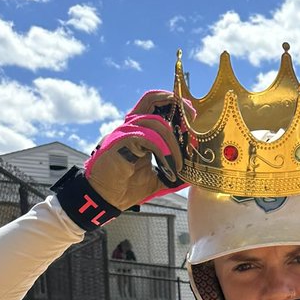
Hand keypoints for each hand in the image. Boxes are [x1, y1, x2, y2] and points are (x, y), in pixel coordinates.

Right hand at [84, 90, 193, 209]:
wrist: (106, 199)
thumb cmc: (127, 188)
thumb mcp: (158, 179)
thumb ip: (173, 172)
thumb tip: (193, 174)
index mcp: (139, 132)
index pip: (156, 107)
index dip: (174, 104)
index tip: (191, 114)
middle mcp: (131, 127)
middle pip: (151, 100)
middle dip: (175, 103)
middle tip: (192, 116)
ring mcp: (125, 132)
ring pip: (156, 123)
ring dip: (173, 145)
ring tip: (179, 166)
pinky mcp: (121, 142)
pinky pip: (149, 139)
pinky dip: (163, 154)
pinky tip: (169, 170)